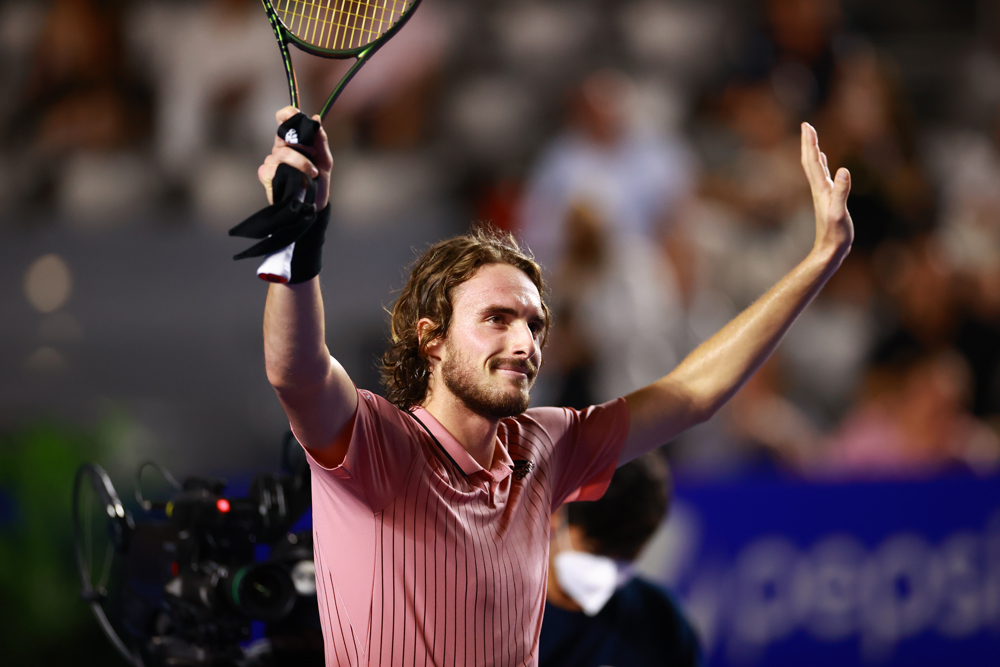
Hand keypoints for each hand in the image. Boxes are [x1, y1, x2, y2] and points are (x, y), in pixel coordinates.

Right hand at [258, 106, 334, 208]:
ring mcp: (272, 162)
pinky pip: (275, 167)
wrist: (314, 206)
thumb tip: (317, 118)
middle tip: (311, 151)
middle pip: (281, 133)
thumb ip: (321, 140)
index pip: (284, 120)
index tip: (294, 114)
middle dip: (299, 142)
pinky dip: (293, 173)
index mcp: (293, 142)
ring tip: (312, 173)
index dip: (287, 113)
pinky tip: (299, 181)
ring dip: (302, 163)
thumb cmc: (317, 183)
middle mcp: (280, 149)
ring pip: (283, 153)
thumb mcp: (325, 160)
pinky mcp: (266, 175)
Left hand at [801, 122, 852, 261]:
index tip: (806, 125)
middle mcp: (819, 189)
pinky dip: (822, 165)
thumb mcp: (839, 213)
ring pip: (815, 168)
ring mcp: (823, 194)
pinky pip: (823, 176)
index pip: (812, 161)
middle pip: (810, 161)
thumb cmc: (835, 234)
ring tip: (812, 138)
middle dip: (809, 143)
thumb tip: (844, 170)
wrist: (830, 251)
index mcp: (821, 189)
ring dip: (814, 151)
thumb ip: (841, 192)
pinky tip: (824, 162)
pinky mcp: (828, 200)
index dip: (810, 143)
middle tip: (806, 125)